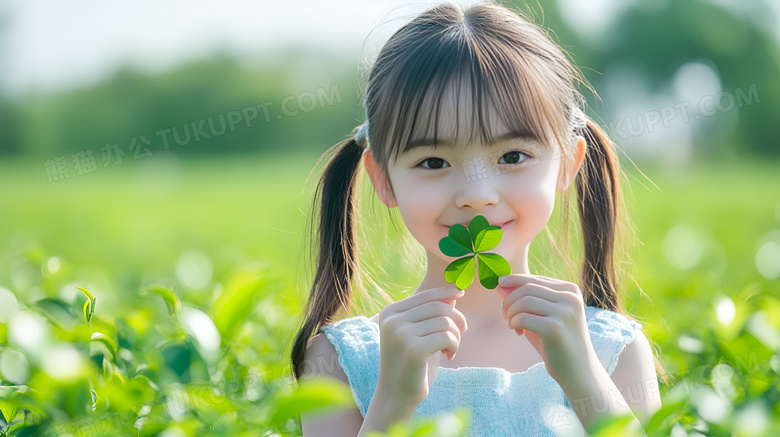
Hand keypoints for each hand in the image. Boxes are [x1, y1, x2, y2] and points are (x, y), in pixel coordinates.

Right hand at [375, 287, 467, 406]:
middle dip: (456, 319)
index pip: (425, 295)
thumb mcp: (418, 334)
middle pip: (438, 307)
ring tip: (451, 349)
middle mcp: (392, 320)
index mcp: (390, 312)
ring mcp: (401, 334)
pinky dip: (454, 346)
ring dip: (455, 336)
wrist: (395, 395)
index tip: (461, 293)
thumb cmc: (410, 363)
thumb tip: (454, 294)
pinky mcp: (413, 350)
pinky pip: (446, 337)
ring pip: (445, 322)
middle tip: (462, 332)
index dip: (446, 292)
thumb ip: (431, 314)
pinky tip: (449, 356)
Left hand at [498, 274, 596, 382]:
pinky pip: (522, 317)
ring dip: (511, 313)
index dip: (514, 280)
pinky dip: (515, 323)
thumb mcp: (543, 316)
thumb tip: (500, 285)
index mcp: (571, 290)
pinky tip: (519, 332)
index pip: (535, 278)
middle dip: (509, 299)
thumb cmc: (557, 342)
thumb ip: (525, 299)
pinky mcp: (555, 328)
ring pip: (523, 301)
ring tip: (513, 325)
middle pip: (527, 288)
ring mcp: (564, 312)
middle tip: (504, 315)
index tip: (500, 284)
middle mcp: (570, 298)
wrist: (578, 371)